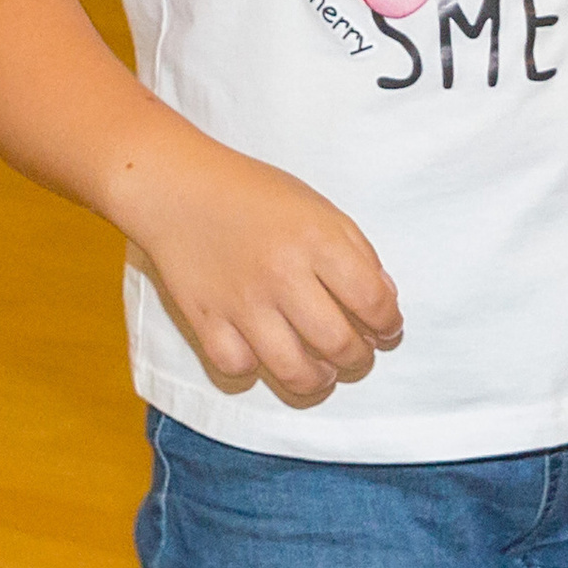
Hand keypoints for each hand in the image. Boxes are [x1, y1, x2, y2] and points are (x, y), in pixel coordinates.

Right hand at [127, 139, 401, 402]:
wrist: (178, 188)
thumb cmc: (255, 195)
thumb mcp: (318, 207)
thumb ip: (357, 252)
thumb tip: (384, 303)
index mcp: (317, 239)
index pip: (373, 301)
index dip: (389, 323)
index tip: (386, 328)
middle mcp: (282, 274)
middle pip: (339, 344)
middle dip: (359, 358)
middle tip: (357, 352)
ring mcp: (242, 302)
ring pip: (294, 371)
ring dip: (318, 379)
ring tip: (322, 370)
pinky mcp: (205, 321)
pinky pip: (239, 368)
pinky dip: (254, 368)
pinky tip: (263, 353)